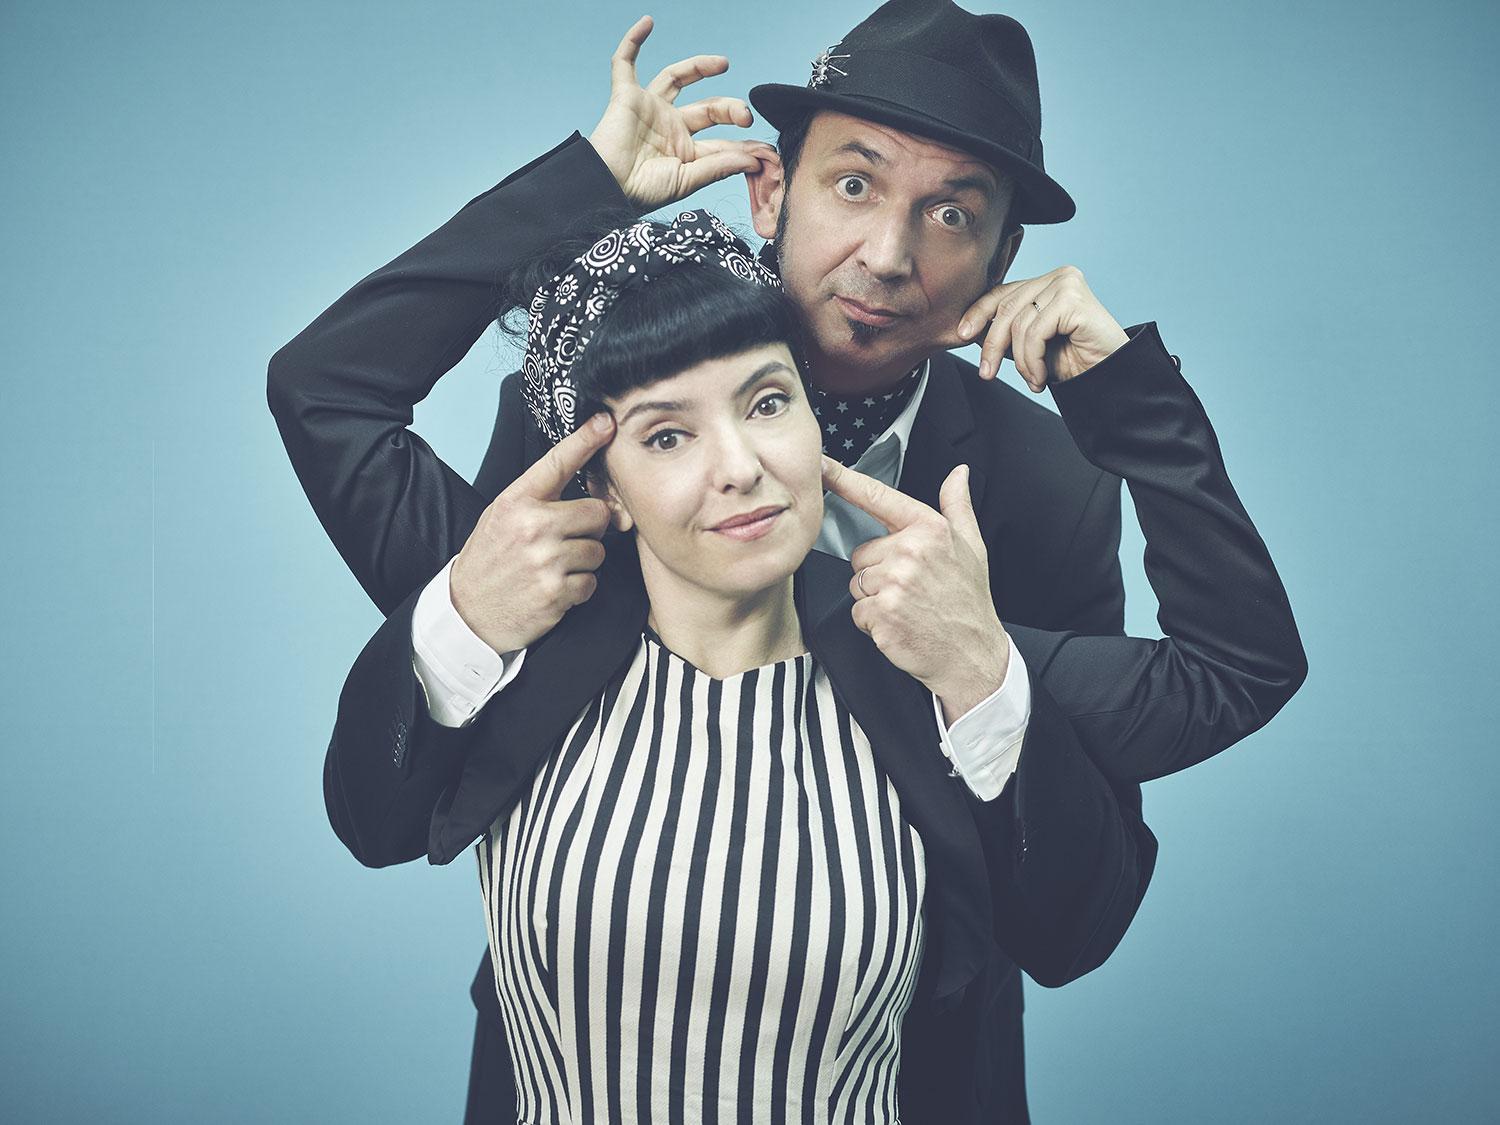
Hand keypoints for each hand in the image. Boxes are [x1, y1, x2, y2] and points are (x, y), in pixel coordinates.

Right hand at [449, 414, 616, 653]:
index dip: (586, 439)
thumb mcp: (502, 517)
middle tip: (567, 539)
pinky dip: (579, 589)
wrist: (468, 613)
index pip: (558, 462)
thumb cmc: (491, 560)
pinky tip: (555, 588)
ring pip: (598, 550)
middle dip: (590, 527)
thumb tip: (592, 489)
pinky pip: (591, 583)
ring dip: (584, 561)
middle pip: (596, 512)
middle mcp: (532, 527)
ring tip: (555, 566)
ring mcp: (545, 561)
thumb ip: (540, 499)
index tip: (607, 422)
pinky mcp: (555, 593)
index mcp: (516, 502)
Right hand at [588, 15, 775, 209]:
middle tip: (744, 116)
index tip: (763, 153)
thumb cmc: (641, 192)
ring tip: (723, 63)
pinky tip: (647, 23)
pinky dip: (633, 41)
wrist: (606, 187)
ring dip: (699, 66)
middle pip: (708, 109)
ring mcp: (649, 109)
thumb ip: (718, 167)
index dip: (744, 146)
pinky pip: (625, 63)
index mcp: (685, 152)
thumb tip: (753, 160)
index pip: (722, 143)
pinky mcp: (626, 96)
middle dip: (730, 109)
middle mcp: (670, 127)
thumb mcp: (687, 180)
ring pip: (676, 78)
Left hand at [820, 456, 1010, 721]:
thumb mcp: (972, 546)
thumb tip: (958, 474)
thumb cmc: (969, 600)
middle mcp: (910, 551)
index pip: (877, 497)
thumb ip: (957, 507)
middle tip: (909, 588)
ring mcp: (894, 584)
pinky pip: (857, 611)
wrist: (972, 654)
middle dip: (877, 571)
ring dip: (874, 598)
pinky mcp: (881, 614)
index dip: (844, 479)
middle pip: (861, 553)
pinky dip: (873, 622)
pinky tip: (899, 624)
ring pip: (857, 583)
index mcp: (929, 529)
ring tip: (907, 607)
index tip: (821, 466)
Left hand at [946, 265, 1129, 390]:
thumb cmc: (1074, 360)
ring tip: (1031, 380)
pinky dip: (1031, 360)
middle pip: (1007, 308)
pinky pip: (1035, 332)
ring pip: (1019, 324)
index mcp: (1047, 282)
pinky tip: (1040, 377)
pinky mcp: (1073, 298)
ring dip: (1020, 361)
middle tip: (987, 373)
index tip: (961, 334)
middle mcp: (1058, 276)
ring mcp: (1067, 283)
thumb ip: (1008, 331)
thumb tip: (969, 329)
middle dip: (992, 345)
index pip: (1003, 292)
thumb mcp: (1031, 343)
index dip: (978, 312)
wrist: (1109, 376)